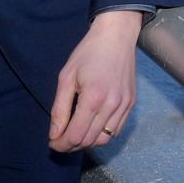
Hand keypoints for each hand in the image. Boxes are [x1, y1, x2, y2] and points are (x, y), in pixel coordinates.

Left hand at [48, 10, 142, 151]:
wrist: (116, 37)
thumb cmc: (88, 53)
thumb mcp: (66, 77)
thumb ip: (59, 109)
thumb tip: (54, 134)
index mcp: (93, 98)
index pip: (76, 136)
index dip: (61, 144)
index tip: (52, 142)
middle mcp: (112, 105)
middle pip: (89, 141)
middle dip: (71, 145)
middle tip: (60, 139)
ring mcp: (124, 105)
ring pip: (105, 139)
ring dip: (87, 142)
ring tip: (75, 134)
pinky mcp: (131, 103)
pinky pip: (116, 130)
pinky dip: (102, 134)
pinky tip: (92, 126)